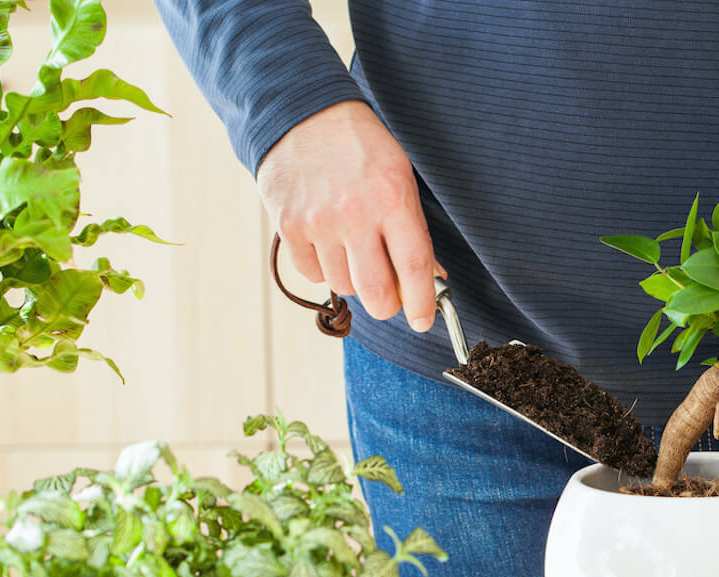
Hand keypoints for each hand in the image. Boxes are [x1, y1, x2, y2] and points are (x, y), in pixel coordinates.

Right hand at [257, 100, 444, 330]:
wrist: (303, 114)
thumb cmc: (361, 149)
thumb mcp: (401, 178)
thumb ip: (413, 230)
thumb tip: (430, 279)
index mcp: (393, 198)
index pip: (414, 268)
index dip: (421, 303)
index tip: (422, 320)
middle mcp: (355, 213)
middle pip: (376, 292)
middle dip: (387, 305)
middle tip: (389, 297)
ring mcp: (318, 221)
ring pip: (343, 285)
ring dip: (354, 279)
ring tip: (353, 248)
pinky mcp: (288, 226)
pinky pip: (312, 274)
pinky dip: (324, 268)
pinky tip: (327, 241)